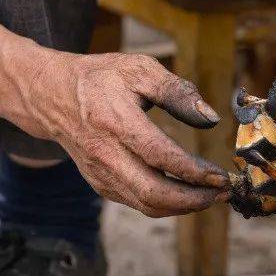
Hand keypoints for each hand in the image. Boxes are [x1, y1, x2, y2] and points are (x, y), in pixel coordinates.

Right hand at [34, 51, 230, 216]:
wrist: (52, 95)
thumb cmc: (100, 78)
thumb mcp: (139, 69)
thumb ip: (176, 91)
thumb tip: (210, 118)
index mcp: (115, 121)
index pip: (160, 157)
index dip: (194, 172)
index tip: (220, 175)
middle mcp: (105, 154)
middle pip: (153, 193)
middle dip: (194, 199)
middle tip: (223, 192)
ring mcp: (100, 173)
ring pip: (146, 205)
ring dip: (183, 206)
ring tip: (211, 195)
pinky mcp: (100, 184)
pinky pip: (137, 203)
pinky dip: (166, 205)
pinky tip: (187, 193)